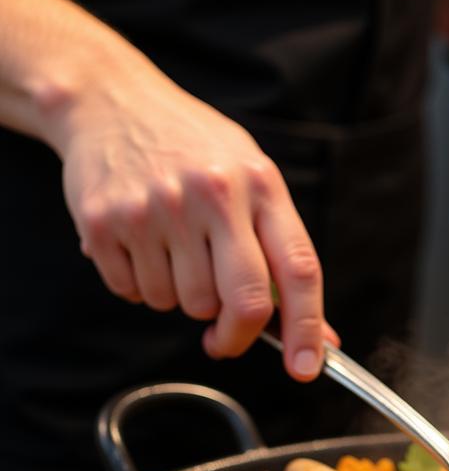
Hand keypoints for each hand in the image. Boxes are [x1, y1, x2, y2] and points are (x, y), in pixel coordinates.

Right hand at [53, 66, 333, 379]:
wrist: (110, 102)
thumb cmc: (195, 150)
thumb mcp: (253, 183)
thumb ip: (286, 257)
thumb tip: (320, 335)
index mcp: (260, 185)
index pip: (297, 270)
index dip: (307, 328)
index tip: (306, 368)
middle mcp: (212, 195)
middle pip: (243, 302)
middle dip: (237, 337)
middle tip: (225, 339)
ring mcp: (157, 208)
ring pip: (184, 306)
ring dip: (183, 301)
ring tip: (176, 254)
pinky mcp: (106, 223)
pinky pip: (135, 294)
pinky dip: (142, 287)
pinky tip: (143, 247)